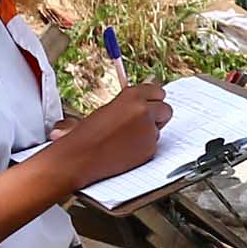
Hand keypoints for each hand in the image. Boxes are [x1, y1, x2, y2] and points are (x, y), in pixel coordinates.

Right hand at [51, 80, 169, 184]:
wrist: (80, 156)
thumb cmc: (87, 134)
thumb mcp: (107, 109)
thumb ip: (128, 105)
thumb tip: (142, 104)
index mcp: (132, 96)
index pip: (158, 91)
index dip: (154, 100)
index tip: (151, 104)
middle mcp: (144, 111)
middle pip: (166, 109)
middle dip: (158, 115)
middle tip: (145, 122)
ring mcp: (149, 130)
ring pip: (159, 129)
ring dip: (149, 132)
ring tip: (127, 138)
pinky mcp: (150, 149)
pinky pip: (154, 145)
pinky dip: (144, 148)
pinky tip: (126, 150)